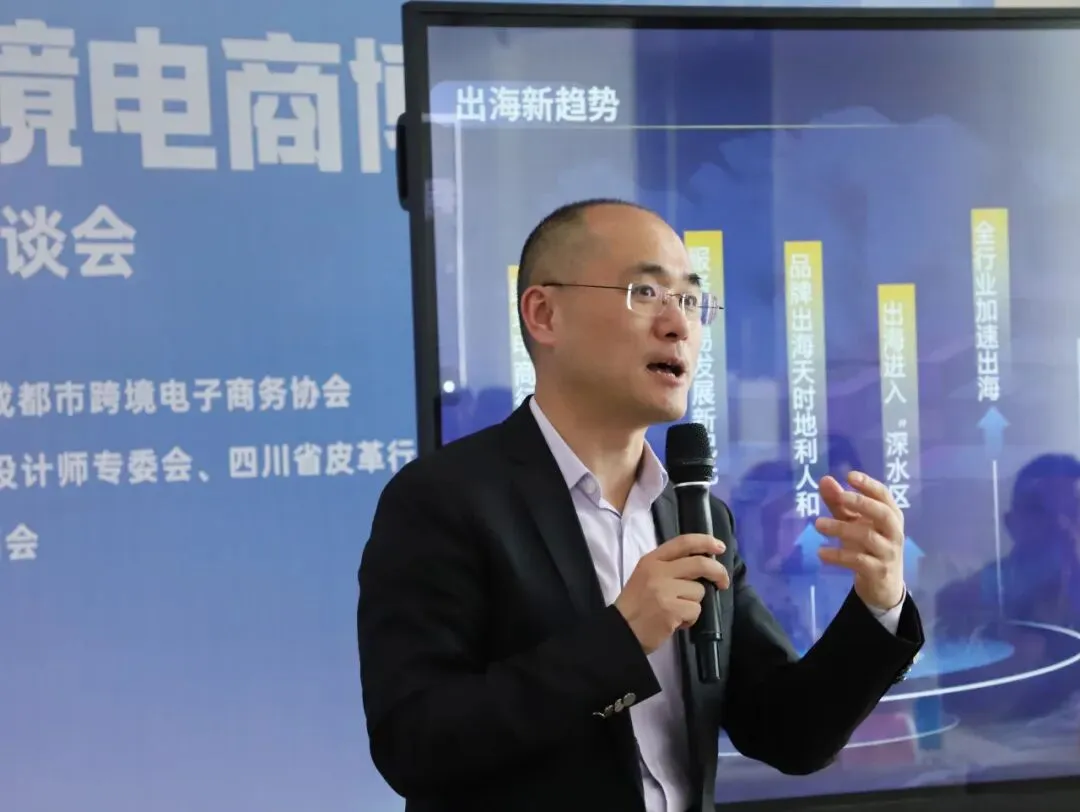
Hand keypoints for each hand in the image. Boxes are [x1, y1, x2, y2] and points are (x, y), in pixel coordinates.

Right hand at [614, 534, 728, 654]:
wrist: (621, 630)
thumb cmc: (636, 604)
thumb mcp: (646, 575)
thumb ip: (669, 566)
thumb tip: (703, 564)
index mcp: (651, 560)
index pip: (683, 542)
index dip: (705, 541)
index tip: (720, 547)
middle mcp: (658, 571)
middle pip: (700, 564)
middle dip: (718, 572)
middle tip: (723, 582)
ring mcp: (664, 591)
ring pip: (699, 591)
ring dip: (694, 604)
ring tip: (678, 610)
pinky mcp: (671, 610)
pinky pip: (695, 611)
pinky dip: (690, 619)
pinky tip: (676, 622)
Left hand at [814, 471, 904, 610]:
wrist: (883, 586)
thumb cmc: (868, 546)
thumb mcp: (853, 523)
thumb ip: (839, 503)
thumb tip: (824, 479)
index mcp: (891, 516)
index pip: (884, 496)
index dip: (869, 485)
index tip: (850, 475)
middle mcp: (893, 532)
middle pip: (883, 513)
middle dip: (862, 503)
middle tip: (840, 497)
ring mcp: (888, 552)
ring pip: (867, 536)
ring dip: (841, 528)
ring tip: (818, 524)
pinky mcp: (878, 571)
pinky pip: (858, 560)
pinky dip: (838, 555)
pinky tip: (820, 552)